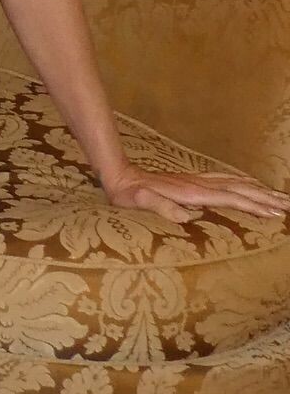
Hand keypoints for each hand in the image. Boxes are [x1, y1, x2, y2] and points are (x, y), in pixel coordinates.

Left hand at [98, 163, 289, 224]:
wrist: (120, 176)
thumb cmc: (129, 195)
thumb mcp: (140, 202)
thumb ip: (161, 207)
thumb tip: (186, 217)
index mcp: (191, 192)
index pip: (230, 198)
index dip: (253, 206)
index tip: (274, 213)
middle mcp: (199, 184)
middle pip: (240, 189)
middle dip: (266, 197)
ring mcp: (198, 180)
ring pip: (236, 182)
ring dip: (259, 189)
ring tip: (281, 196)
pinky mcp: (194, 180)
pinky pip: (226, 179)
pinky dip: (244, 182)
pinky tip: (252, 184)